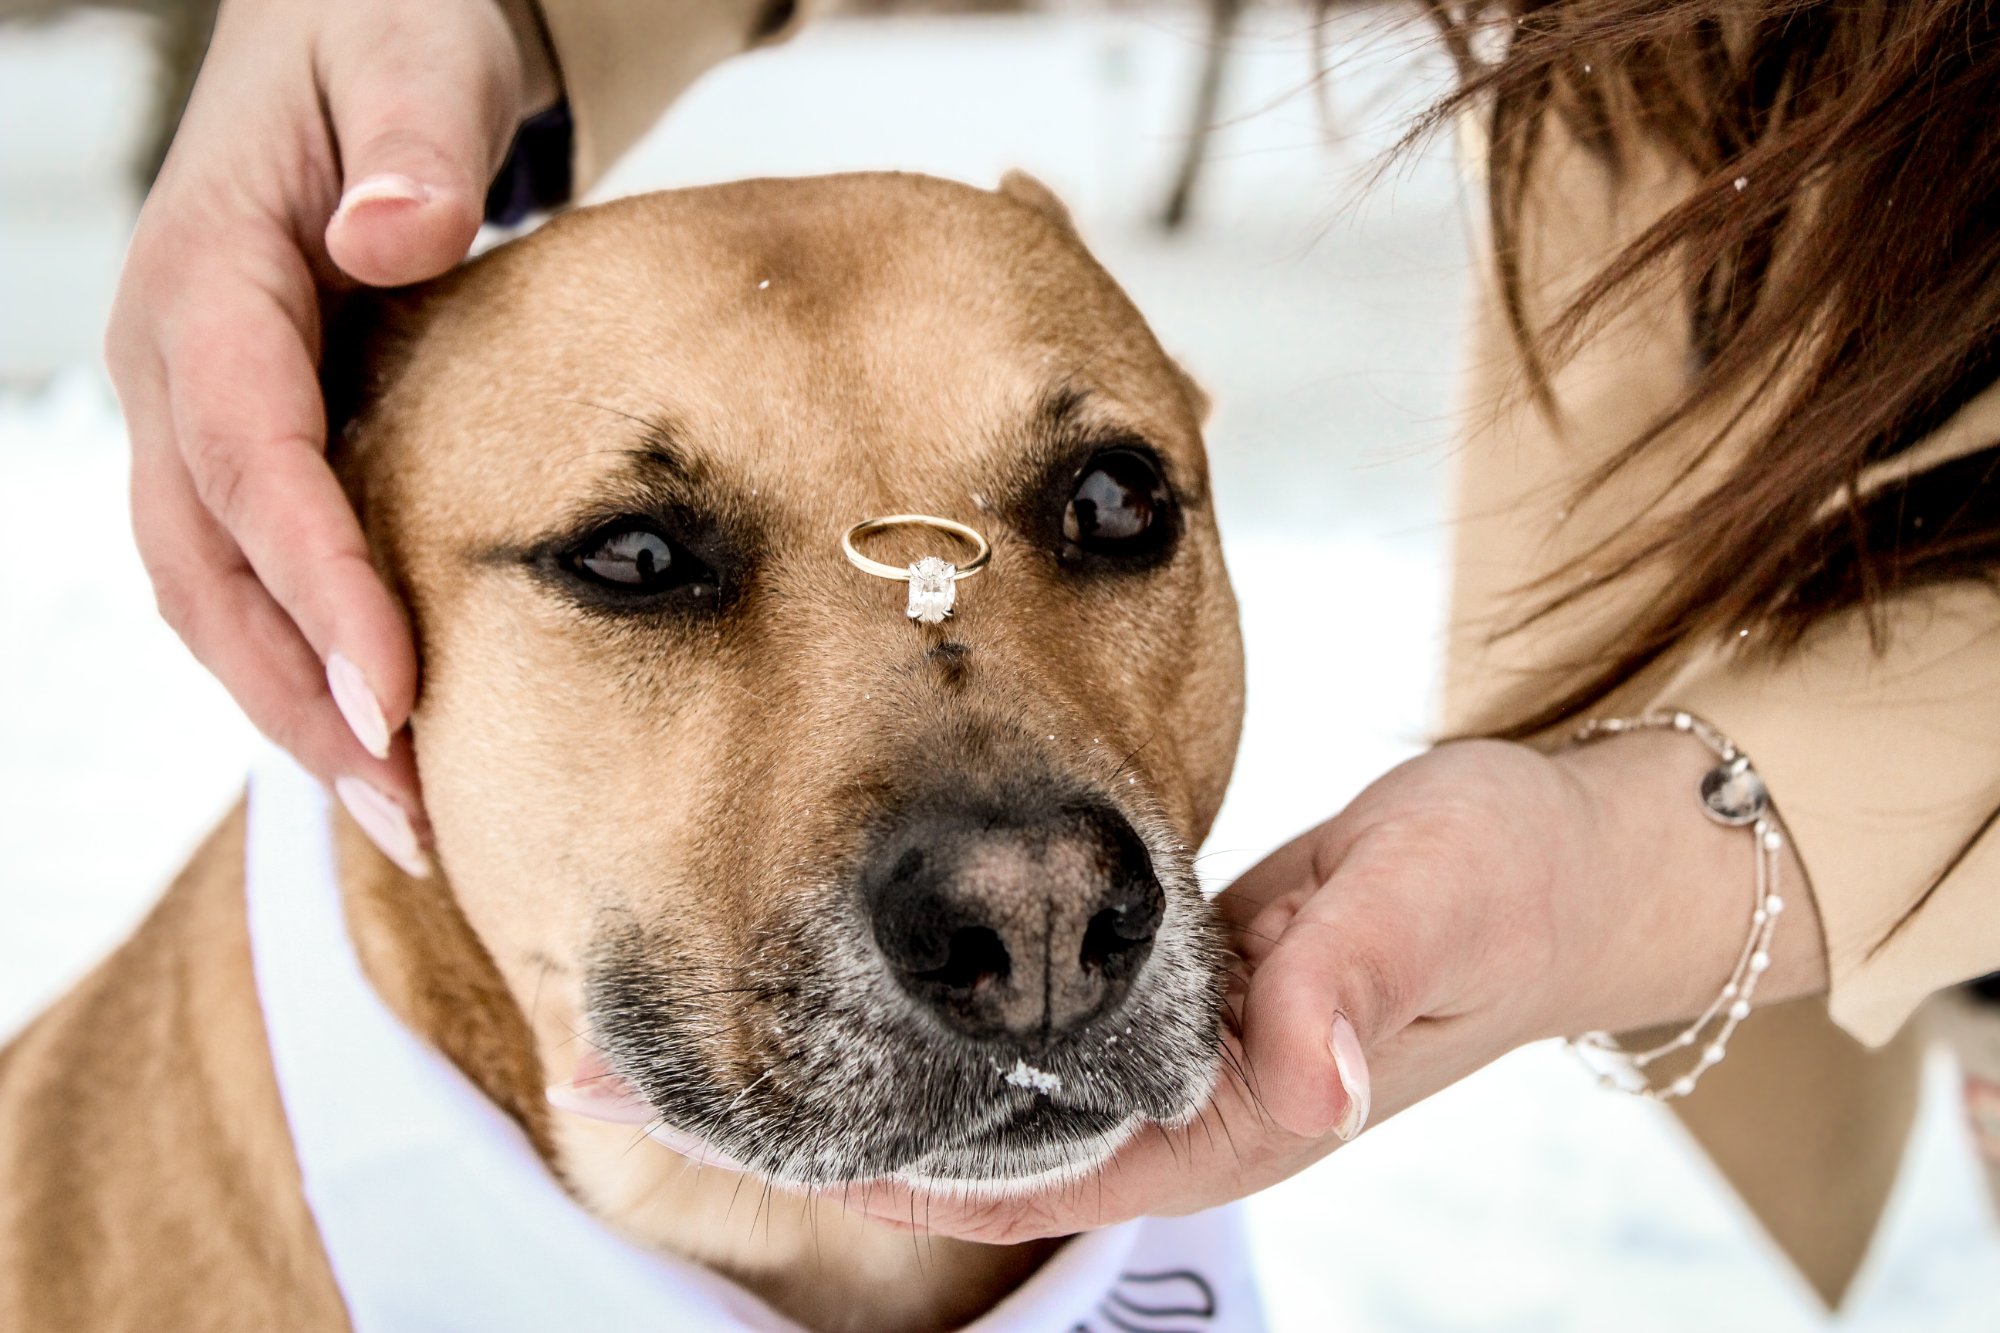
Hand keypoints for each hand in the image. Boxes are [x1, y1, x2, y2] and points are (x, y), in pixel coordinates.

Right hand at [105, 0, 556, 873]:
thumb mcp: (412, 51)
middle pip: (210, 564)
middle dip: (301, 695)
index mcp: (207, 279)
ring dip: (300, 714)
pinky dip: (306, 671)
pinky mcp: (245, 451)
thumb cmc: (395, 38)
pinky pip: (251, 580)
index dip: (314, 581)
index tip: (394, 693)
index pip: (248, 457)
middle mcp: (179, 367)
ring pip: (217, 597)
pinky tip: (384, 746)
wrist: (364, 37)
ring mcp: (200, 419)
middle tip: (412, 810)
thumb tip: (391, 238)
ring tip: (410, 822)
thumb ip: (412, 139)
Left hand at [840, 733, 1828, 1241]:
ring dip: (904, 1072)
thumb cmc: (1512, 880)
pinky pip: (1066, 1021)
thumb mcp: (1433, 906)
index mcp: (1252, 1114)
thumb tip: (1309, 1089)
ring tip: (757, 1036)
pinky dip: (975, 1014)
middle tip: (705, 1088)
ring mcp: (1199, 1045)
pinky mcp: (1196, 980)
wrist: (1570, 850)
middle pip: (1013, 1151)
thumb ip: (1356, 985)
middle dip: (871, 1138)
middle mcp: (1208, 1098)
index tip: (796, 1166)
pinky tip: (900, 981)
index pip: (1059, 1181)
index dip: (928, 1190)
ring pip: (1026, 1086)